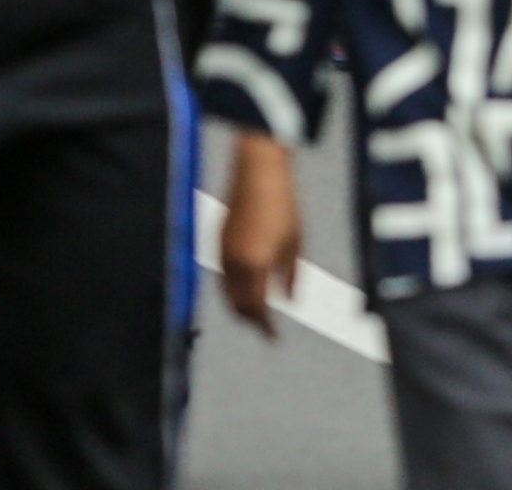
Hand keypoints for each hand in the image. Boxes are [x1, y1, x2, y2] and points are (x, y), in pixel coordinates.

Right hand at [218, 134, 302, 336]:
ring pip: (226, 293)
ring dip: (239, 306)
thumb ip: (291, 275)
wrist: (258, 174)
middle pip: (237, 305)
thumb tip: (289, 301)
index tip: (273, 337)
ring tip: (256, 312)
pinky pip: (222, 278)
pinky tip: (245, 287)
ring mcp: (222, 253)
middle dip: (250, 320)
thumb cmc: (283, 205)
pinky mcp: (216, 243)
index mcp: (255, 265)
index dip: (265, 326)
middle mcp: (233, 264)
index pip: (257, 308)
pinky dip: (232, 289)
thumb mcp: (295, 242)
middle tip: (264, 327)